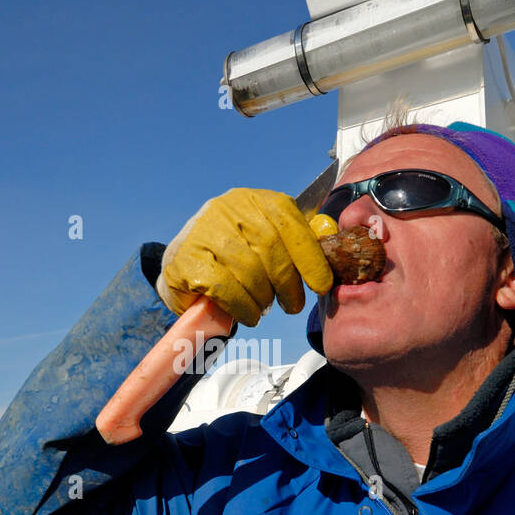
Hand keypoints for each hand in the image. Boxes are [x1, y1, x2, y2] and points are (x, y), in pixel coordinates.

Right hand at [157, 188, 334, 326]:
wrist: (184, 265)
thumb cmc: (236, 256)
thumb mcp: (267, 239)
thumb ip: (297, 241)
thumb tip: (331, 241)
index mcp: (256, 200)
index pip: (290, 223)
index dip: (310, 258)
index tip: (321, 285)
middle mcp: (228, 208)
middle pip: (270, 248)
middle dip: (287, 283)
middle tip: (293, 305)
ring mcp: (203, 231)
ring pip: (248, 270)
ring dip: (263, 298)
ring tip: (264, 308)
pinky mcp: (186, 259)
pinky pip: (224, 287)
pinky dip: (242, 306)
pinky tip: (248, 314)